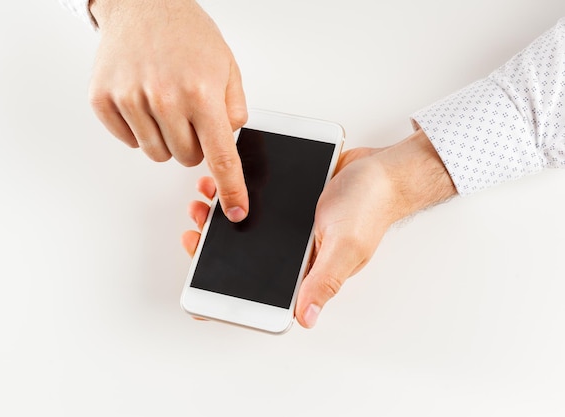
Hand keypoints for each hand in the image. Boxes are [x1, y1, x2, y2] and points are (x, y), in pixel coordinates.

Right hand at [89, 0, 248, 221]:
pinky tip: (143, 100)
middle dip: (194, 144)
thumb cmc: (186, 33)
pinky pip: (129, 141)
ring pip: (157, 153)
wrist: (142, 3)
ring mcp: (130, 100)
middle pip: (186, 159)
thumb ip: (234, 109)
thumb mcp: (226, 66)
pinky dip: (139, 128)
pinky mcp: (103, 100)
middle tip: (190, 113)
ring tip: (165, 102)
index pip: (220, 156)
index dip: (230, 189)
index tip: (234, 210)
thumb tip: (229, 142)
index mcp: (200, 93)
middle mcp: (164, 99)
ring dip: (166, 137)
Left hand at [182, 129, 456, 327]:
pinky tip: (224, 183)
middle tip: (196, 232)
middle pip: (244, 259)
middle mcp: (295, 255)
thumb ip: (324, 280)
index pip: (261, 293)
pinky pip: (254, 203)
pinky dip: (236, 194)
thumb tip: (306, 318)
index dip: (228, 291)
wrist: (380, 169)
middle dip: (213, 248)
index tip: (200, 283)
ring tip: (204, 203)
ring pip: (244, 229)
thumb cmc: (371, 208)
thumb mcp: (346, 246)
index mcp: (307, 272)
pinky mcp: (286, 205)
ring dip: (220, 218)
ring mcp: (288, 229)